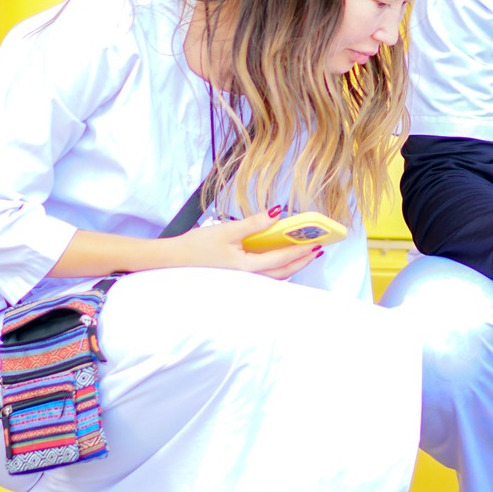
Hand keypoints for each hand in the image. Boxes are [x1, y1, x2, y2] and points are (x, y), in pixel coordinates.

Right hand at [163, 212, 324, 280]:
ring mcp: (243, 278)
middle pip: (283, 272)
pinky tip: (280, 257)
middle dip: (302, 261)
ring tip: (304, 253)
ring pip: (275, 275)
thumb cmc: (198, 246)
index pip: (281, 259)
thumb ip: (254, 223)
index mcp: (247, 267)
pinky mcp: (238, 275)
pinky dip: (278, 266)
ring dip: (292, 265)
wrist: (174, 259)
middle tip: (318, 250)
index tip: (317, 244)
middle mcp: (248, 277)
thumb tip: (277, 213)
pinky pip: (264, 274)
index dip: (300, 251)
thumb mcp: (227, 230)